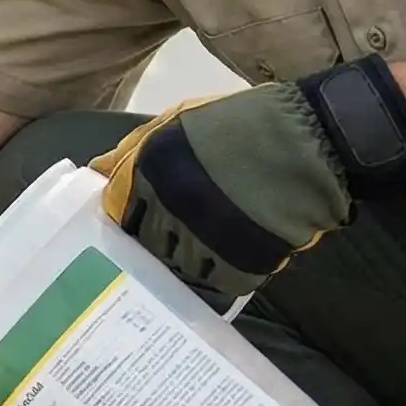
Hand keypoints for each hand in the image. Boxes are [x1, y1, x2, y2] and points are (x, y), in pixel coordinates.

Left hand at [89, 54, 405, 306]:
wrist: (310, 141)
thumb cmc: (245, 124)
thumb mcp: (181, 120)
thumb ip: (134, 148)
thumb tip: (94, 170)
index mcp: (150, 169)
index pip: (119, 212)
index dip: (127, 221)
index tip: (135, 226)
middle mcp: (168, 206)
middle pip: (145, 244)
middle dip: (153, 246)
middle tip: (167, 247)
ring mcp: (202, 238)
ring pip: (177, 269)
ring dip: (184, 266)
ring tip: (198, 258)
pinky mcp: (236, 264)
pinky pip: (215, 284)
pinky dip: (217, 280)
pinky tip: (222, 268)